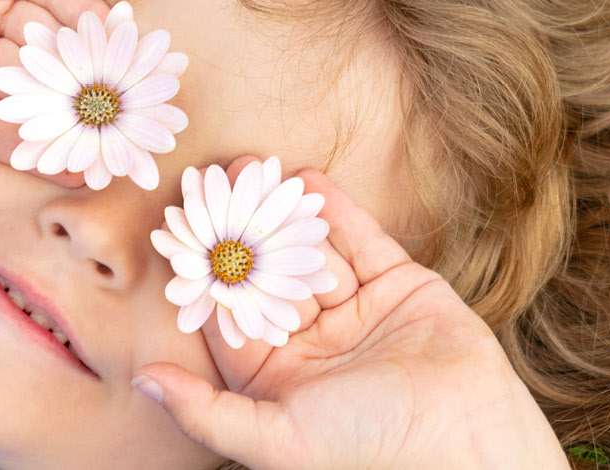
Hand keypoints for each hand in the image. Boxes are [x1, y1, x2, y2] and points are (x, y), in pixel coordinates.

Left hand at [132, 167, 570, 469]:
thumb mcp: (274, 439)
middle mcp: (312, 344)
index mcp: (275, 380)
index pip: (230, 317)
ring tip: (251, 168)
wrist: (464, 441)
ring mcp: (357, 312)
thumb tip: (144, 380)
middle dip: (242, 232)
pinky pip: (361, 241)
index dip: (204, 274)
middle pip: (267, 277)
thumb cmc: (366, 451)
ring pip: (310, 253)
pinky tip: (305, 180)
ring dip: (282, 213)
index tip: (178, 226)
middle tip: (212, 182)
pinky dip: (335, 211)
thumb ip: (206, 412)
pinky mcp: (400, 287)